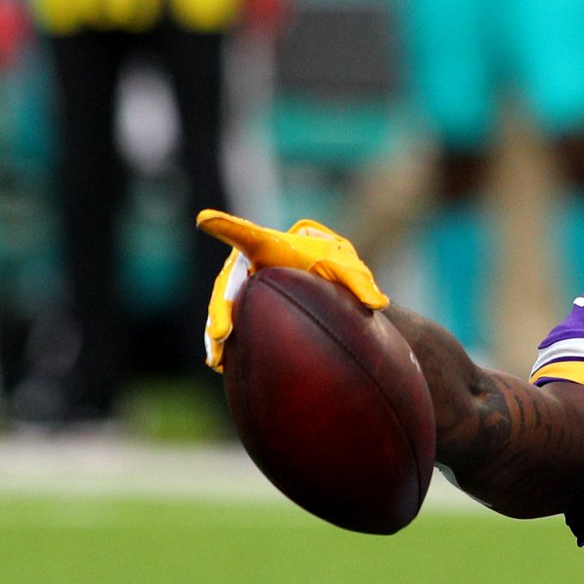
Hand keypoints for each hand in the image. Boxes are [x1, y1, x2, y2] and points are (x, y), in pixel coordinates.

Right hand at [194, 212, 388, 371]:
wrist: (322, 284)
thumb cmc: (333, 270)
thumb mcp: (350, 272)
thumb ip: (361, 283)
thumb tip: (378, 302)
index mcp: (271, 246)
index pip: (247, 235)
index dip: (227, 227)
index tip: (205, 220)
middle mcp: (250, 264)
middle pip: (228, 283)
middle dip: (220, 308)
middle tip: (221, 333)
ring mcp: (242, 285)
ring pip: (223, 306)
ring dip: (217, 330)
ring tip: (217, 357)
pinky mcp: (240, 305)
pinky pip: (228, 321)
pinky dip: (222, 341)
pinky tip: (221, 363)